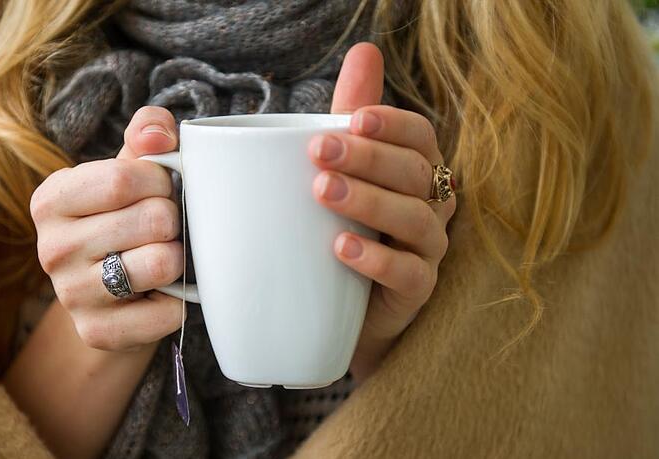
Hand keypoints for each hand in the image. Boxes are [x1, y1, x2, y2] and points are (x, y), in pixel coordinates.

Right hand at [31, 106, 185, 352]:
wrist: (111, 297)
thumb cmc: (124, 219)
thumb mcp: (129, 171)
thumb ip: (146, 135)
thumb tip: (160, 135)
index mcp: (51, 199)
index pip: (126, 178)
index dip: (162, 181)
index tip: (162, 189)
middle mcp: (50, 248)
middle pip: (152, 219)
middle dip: (174, 220)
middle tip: (164, 229)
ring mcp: (70, 295)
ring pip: (162, 263)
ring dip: (179, 259)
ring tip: (163, 256)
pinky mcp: (96, 333)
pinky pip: (168, 312)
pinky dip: (178, 301)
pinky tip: (161, 294)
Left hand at [314, 43, 456, 382]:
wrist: (342, 310)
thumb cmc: (345, 228)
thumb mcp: (344, 171)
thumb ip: (353, 117)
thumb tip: (365, 49)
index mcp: (415, 171)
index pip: (420, 137)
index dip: (392, 124)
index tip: (352, 118)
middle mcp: (430, 206)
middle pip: (414, 173)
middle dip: (368, 158)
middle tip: (319, 151)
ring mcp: (428, 250)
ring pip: (414, 219)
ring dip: (369, 201)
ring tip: (323, 192)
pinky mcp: (416, 293)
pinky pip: (410, 274)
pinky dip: (376, 260)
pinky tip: (341, 248)